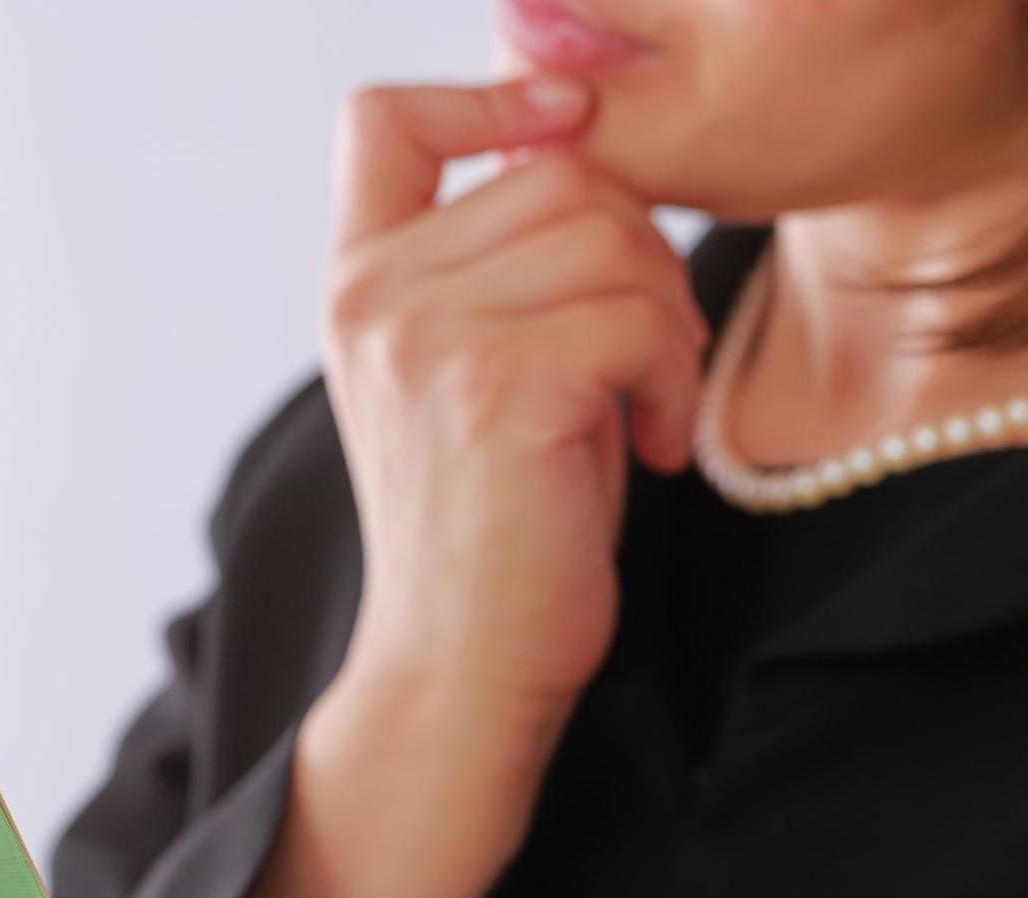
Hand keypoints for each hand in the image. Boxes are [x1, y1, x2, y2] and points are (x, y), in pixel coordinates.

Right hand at [237, 75, 706, 897]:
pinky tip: (646, 446)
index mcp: (358, 286)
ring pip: (610, 233)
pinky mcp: (494, 387)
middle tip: (642, 361)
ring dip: (665, 320)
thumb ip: (495, 267)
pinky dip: (670, 377)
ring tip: (642, 409)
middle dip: (639, 252)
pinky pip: (635, 315)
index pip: (385, 118)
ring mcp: (423, 336)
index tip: (565, 138)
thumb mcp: (468, 376)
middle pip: (558, 168)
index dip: (486, 95)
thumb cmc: (488, 532)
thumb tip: (586, 143)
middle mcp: (373, 297)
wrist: (458, 672)